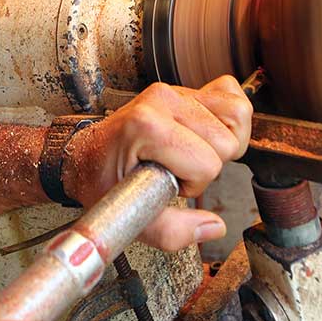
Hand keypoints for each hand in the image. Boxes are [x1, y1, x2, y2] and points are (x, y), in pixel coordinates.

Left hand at [61, 75, 251, 251]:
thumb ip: (172, 231)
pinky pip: (230, 95)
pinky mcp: (183, 89)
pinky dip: (228, 117)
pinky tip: (205, 135)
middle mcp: (162, 100)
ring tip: (190, 154)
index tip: (167, 184)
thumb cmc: (100, 178)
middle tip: (177, 170)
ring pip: (235, 116)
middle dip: (207, 165)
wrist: (86, 154)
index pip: (207, 164)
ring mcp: (174, 91)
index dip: (193, 185)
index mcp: (146, 126)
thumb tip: (214, 228)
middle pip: (226, 141)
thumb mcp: (129, 216)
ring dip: (220, 143)